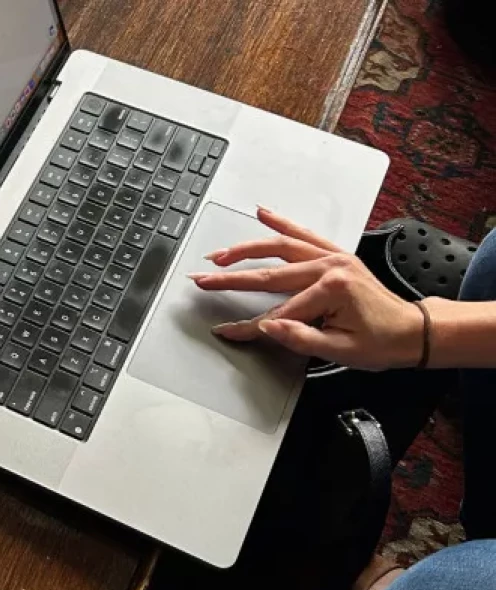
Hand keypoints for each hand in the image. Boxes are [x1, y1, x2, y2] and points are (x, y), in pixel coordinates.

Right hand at [188, 207, 424, 370]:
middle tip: (202, 280)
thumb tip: (268, 328)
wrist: (413, 331)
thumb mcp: (341, 351)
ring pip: (280, 246)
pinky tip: (263, 212)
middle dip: (230, 278)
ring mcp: (333, 257)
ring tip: (219, 254)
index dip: (248, 326)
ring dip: (245, 248)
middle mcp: (330, 267)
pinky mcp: (336, 255)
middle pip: (269, 274)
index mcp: (332, 289)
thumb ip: (301, 339)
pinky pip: (304, 233)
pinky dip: (283, 221)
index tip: (224, 331)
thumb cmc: (382, 342)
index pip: (277, 312)